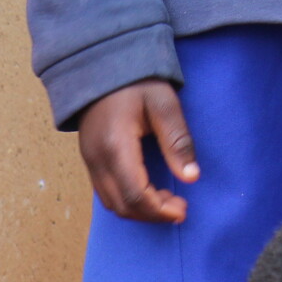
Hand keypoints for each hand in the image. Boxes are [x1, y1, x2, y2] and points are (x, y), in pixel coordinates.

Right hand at [77, 79, 198, 223]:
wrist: (101, 67)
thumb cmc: (136, 82)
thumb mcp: (164, 105)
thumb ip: (177, 141)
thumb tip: (191, 177)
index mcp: (116, 146)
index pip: (135, 194)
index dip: (160, 209)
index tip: (183, 209)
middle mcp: (97, 160)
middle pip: (122, 206)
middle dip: (152, 214)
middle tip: (179, 207)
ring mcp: (90, 162)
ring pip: (112, 204)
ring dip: (140, 210)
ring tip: (166, 201)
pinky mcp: (90, 161)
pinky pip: (106, 193)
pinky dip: (128, 201)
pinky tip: (148, 192)